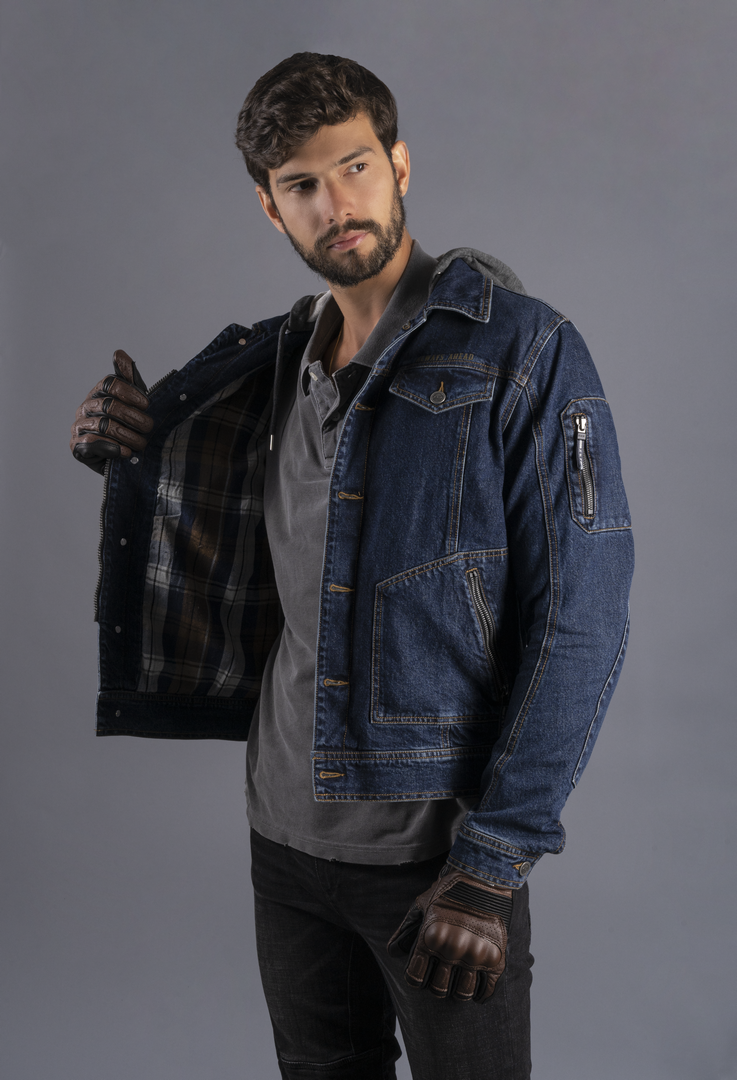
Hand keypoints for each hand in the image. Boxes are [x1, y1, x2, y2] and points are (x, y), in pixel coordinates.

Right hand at [70, 349, 151, 473]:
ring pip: (103, 425)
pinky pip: (92, 443)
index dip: (130, 392)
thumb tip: (119, 353)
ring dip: (127, 436)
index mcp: (99, 393)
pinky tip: (127, 453)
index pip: (111, 383)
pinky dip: (113, 448)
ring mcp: (79, 426)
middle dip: (133, 417)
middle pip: (109, 405)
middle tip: (149, 427)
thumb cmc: (128, 427)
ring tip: (141, 444)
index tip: (147, 404)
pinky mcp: (77, 447)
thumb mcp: (133, 402)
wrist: (121, 458)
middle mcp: (86, 407)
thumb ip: (129, 379)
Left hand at [387, 867, 512, 1002]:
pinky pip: (487, 991)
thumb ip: (406, 930)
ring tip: (459, 981)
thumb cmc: (448, 891)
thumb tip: (393, 952)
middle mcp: (452, 950)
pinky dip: (481, 994)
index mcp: (431, 938)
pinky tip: (477, 987)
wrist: (483, 878)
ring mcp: (475, 955)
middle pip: (438, 989)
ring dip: (458, 990)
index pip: (415, 978)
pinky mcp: (495, 958)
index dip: (416, 978)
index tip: (422, 973)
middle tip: (442, 976)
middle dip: (437, 985)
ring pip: (462, 993)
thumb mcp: (422, 906)